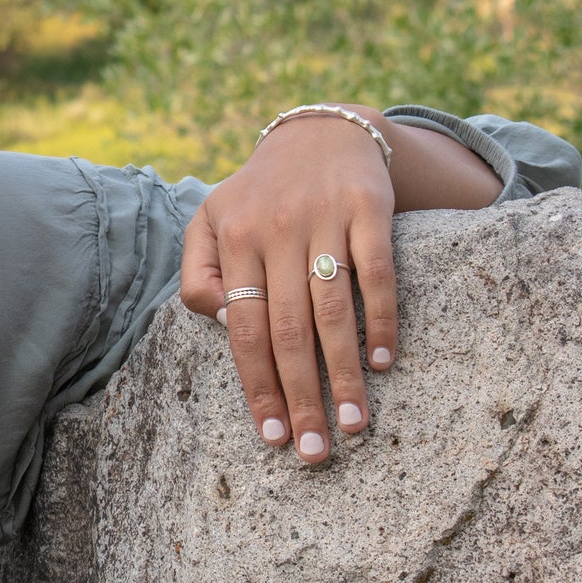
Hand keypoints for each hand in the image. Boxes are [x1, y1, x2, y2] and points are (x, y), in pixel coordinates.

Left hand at [179, 108, 397, 463]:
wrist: (321, 132)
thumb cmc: (258, 194)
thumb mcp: (210, 222)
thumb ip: (198, 273)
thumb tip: (222, 323)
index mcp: (233, 238)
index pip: (242, 328)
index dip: (258, 385)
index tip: (271, 435)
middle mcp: (275, 229)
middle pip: (287, 330)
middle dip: (300, 396)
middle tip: (314, 450)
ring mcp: (324, 218)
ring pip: (332, 311)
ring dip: (343, 374)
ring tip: (352, 423)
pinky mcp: (368, 208)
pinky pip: (376, 273)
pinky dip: (382, 319)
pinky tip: (384, 362)